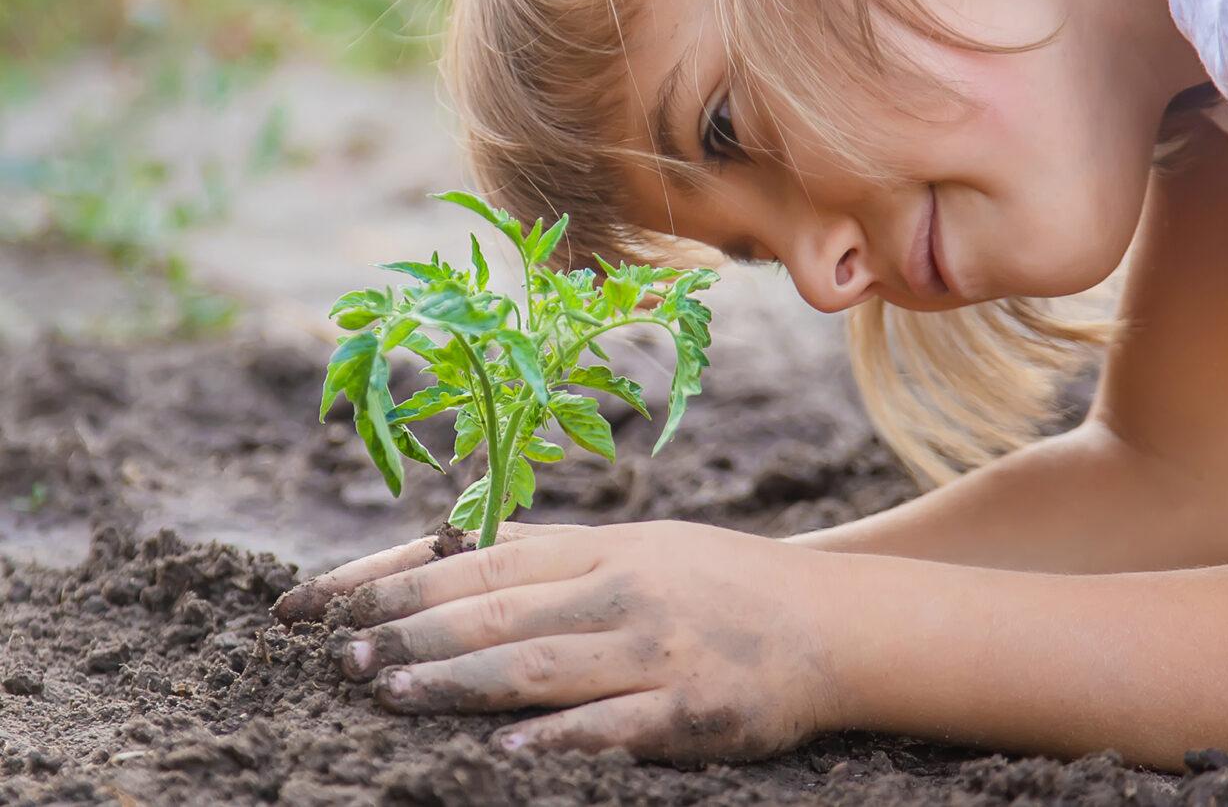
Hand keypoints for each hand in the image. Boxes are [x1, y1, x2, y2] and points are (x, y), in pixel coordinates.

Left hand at [331, 521, 847, 762]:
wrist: (834, 621)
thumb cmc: (721, 584)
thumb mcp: (639, 549)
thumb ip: (553, 562)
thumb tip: (445, 562)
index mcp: (600, 547)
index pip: (473, 557)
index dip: (389, 577)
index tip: (318, 601)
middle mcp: (619, 588)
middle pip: (493, 609)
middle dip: (407, 630)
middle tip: (336, 658)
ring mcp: (656, 648)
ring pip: (538, 666)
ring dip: (458, 681)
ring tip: (388, 694)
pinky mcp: (692, 708)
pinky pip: (613, 727)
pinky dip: (558, 740)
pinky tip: (505, 755)